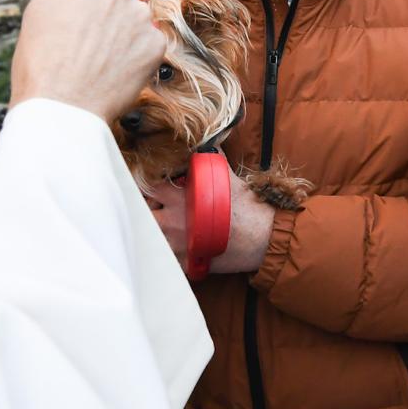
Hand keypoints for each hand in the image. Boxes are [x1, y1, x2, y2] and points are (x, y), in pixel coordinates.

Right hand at [10, 0, 164, 122]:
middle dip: (109, 7)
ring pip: (134, 17)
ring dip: (122, 32)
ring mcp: (139, 15)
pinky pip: (148, 42)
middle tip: (84, 39)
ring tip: (96, 60)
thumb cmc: (41, 60)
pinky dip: (135, 55)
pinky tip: (113, 72)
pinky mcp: (156, 43)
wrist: (61, 109)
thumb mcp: (44, 6)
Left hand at [146, 169, 276, 275]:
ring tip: (171, 231)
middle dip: (149, 212)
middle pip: (144, 216)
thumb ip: (210, 161)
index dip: (150, 190)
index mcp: (178, 197)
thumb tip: (208, 144)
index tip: (156, 193)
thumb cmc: (247, 206)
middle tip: (160, 212)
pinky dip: (170, 256)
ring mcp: (176, 245)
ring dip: (157, 234)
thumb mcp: (227, 177)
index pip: (147, 189)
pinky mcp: (185, 263)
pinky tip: (180, 250)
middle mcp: (172, 221)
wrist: (263, 237)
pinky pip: (167, 261)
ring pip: (151, 240)